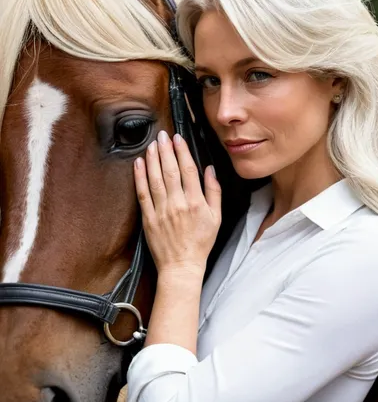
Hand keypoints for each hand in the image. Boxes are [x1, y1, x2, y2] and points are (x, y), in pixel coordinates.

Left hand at [134, 130, 221, 274]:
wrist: (181, 266)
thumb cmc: (200, 243)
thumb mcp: (216, 218)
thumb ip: (214, 192)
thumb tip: (210, 170)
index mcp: (196, 203)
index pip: (188, 170)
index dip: (182, 151)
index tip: (178, 138)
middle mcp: (178, 204)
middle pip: (170, 171)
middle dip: (166, 150)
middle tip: (162, 135)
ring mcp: (161, 211)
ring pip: (155, 179)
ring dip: (153, 159)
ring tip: (151, 145)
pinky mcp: (148, 218)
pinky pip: (143, 194)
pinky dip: (140, 177)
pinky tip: (139, 164)